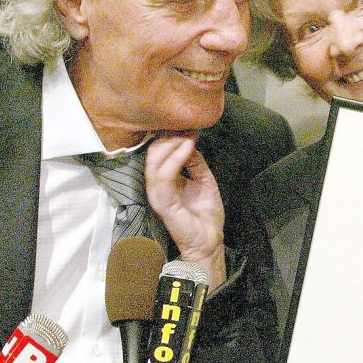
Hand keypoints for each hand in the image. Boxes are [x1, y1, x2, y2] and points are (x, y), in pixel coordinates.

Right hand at [146, 132, 225, 289]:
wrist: (209, 240)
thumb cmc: (205, 213)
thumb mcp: (203, 180)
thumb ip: (195, 161)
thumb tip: (189, 139)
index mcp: (166, 179)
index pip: (158, 151)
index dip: (170, 135)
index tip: (185, 122)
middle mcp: (158, 184)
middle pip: (153, 152)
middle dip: (168, 136)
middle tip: (184, 125)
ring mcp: (158, 193)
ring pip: (153, 161)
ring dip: (170, 144)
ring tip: (186, 134)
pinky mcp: (162, 202)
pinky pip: (162, 176)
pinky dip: (174, 159)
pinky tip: (187, 148)